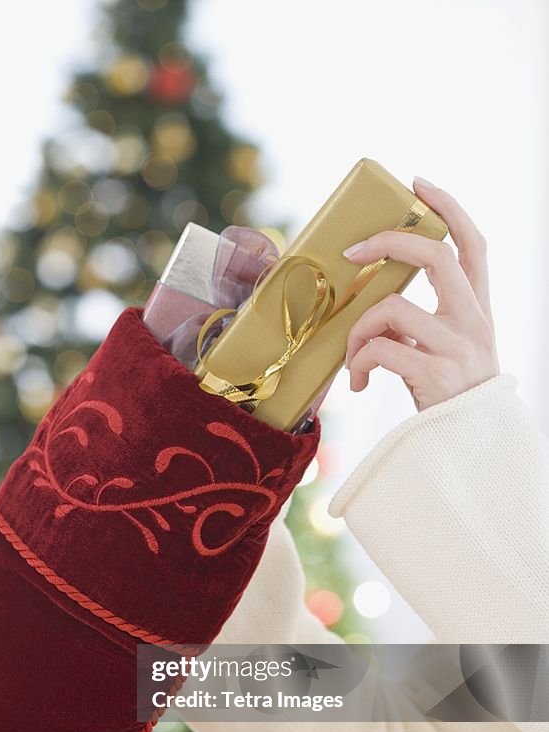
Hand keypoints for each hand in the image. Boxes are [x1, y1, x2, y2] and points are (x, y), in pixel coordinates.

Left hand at [342, 176, 499, 410]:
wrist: (470, 447)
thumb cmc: (448, 397)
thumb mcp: (448, 351)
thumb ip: (424, 324)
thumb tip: (374, 305)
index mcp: (479, 310)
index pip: (474, 244)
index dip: (448, 207)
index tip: (418, 183)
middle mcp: (474, 322)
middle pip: (437, 257)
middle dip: (388, 243)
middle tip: (352, 253)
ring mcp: (456, 347)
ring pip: (392, 309)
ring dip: (358, 330)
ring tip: (353, 360)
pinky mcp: (434, 375)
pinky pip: (381, 350)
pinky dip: (358, 362)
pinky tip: (358, 381)